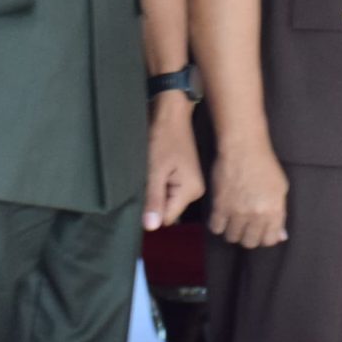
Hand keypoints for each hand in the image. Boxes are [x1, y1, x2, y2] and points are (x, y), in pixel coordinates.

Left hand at [143, 98, 204, 231]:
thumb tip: (151, 228)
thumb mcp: (154, 170)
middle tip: (148, 179)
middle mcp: (196, 191)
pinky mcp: (186, 177)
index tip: (145, 192)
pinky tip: (158, 170)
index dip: (152, 210)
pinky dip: (161, 184)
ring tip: (153, 173)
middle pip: (168, 210)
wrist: (171, 114)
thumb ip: (153, 199)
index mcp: (191, 191)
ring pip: (168, 200)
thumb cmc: (162, 138)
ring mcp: (192, 183)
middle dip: (155, 200)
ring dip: (157, 191)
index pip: (167, 218)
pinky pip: (170, 190)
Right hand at [209, 138, 288, 248]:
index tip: (261, 230)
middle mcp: (256, 215)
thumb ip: (280, 214)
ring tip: (234, 220)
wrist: (243, 148)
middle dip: (249, 236)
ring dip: (233, 231)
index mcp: (274, 211)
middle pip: (249, 242)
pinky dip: (218, 225)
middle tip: (247, 226)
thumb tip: (280, 236)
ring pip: (232, 237)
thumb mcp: (281, 188)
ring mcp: (236, 211)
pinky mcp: (219, 206)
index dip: (265, 237)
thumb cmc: (265, 165)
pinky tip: (222, 216)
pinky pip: (216, 228)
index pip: (269, 240)